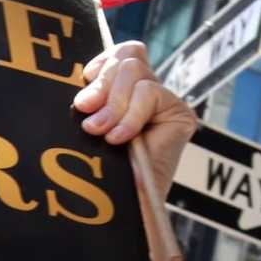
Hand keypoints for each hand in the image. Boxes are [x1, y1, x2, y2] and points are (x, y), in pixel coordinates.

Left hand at [72, 42, 196, 192]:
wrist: (124, 207)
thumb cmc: (101, 172)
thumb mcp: (89, 125)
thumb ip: (91, 99)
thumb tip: (82, 75)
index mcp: (124, 90)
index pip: (121, 52)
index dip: (102, 61)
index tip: (84, 83)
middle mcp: (146, 92)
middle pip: (127, 57)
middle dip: (102, 84)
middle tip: (86, 113)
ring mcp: (164, 102)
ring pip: (135, 71)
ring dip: (113, 103)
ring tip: (100, 132)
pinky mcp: (179, 114)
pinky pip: (149, 93)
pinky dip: (130, 115)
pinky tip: (119, 138)